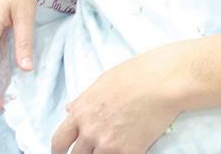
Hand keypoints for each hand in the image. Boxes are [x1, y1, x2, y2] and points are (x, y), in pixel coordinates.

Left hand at [50, 49, 180, 153]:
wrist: (162, 81)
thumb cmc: (135, 75)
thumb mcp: (102, 82)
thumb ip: (84, 100)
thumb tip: (70, 109)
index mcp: (81, 112)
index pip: (58, 141)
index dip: (59, 150)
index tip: (63, 152)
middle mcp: (90, 131)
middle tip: (90, 150)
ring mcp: (108, 144)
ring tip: (110, 147)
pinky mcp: (127, 152)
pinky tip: (127, 148)